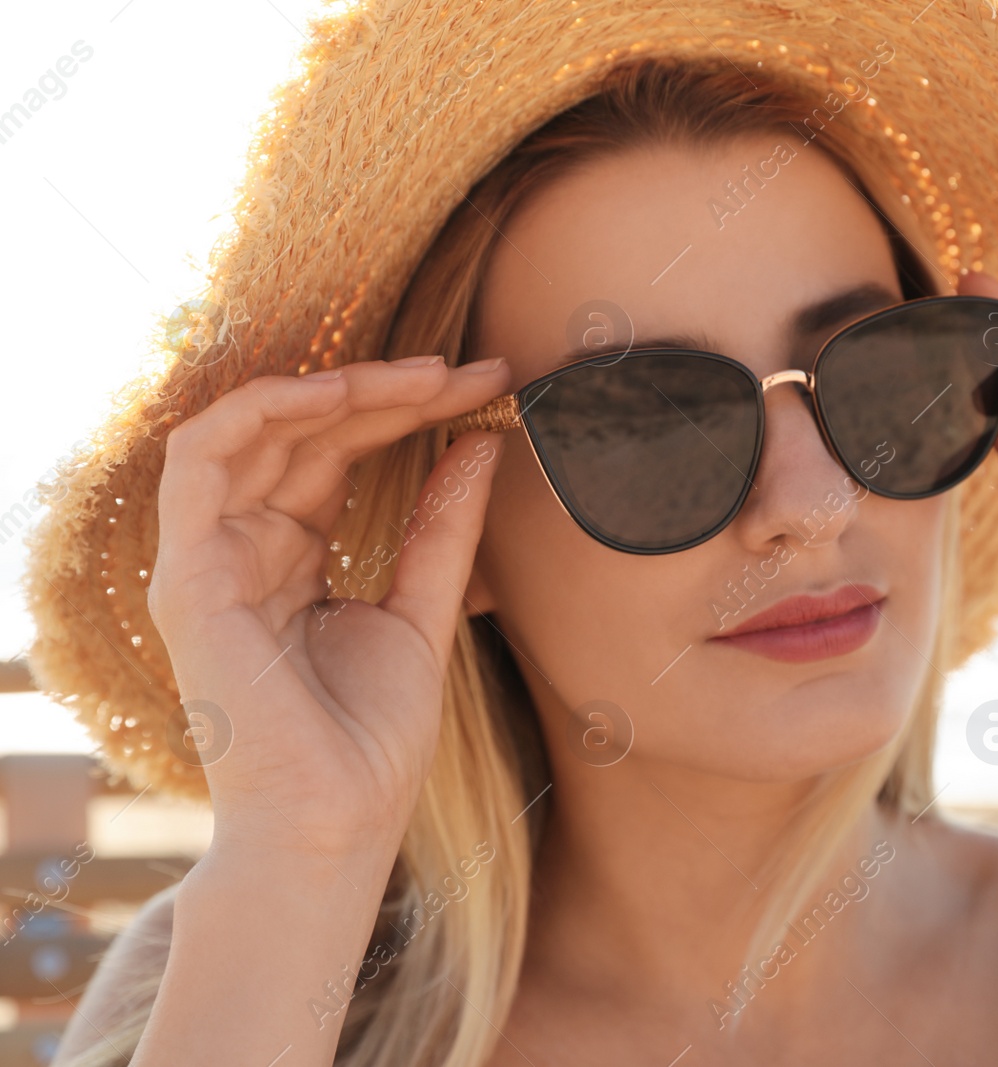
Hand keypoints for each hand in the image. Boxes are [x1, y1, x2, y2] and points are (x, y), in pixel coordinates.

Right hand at [147, 355, 512, 867]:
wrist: (336, 823)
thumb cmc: (372, 739)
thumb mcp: (423, 610)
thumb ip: (442, 528)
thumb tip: (481, 444)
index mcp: (293, 560)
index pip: (339, 456)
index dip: (407, 412)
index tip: (485, 386)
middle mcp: (245, 550)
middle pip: (306, 436)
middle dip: (389, 393)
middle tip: (471, 372)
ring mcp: (211, 561)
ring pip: (257, 432)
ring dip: (337, 390)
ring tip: (421, 376)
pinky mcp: (188, 575)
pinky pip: (200, 460)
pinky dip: (260, 411)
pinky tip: (337, 393)